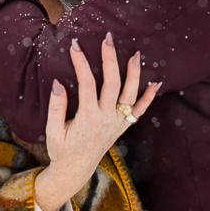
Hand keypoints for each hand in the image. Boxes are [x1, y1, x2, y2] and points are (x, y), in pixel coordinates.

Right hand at [34, 35, 159, 210]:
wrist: (75, 171)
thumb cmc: (61, 150)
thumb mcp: (52, 131)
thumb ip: (56, 107)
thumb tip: (58, 83)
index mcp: (87, 118)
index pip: (87, 83)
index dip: (81, 63)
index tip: (75, 45)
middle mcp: (106, 119)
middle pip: (112, 84)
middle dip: (110, 59)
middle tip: (108, 39)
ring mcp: (117, 123)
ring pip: (130, 95)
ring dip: (134, 74)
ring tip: (136, 54)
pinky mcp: (122, 127)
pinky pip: (139, 112)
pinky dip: (148, 98)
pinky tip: (156, 84)